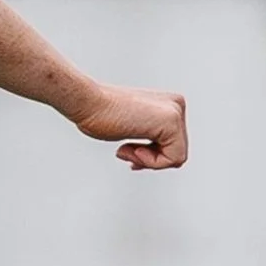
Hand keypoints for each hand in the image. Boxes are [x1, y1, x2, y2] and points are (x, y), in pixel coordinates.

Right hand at [70, 83, 187, 170]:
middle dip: (150, 159)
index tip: (130, 152)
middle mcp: (175, 105)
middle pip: (177, 150)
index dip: (151, 156)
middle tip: (125, 151)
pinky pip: (174, 158)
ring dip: (149, 161)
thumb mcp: (131, 126)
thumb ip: (147, 134)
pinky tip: (133, 149)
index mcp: (167, 104)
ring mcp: (175, 112)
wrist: (89, 103)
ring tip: (126, 149)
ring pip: (177, 156)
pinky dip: (152, 162)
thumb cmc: (99, 113)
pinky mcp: (171, 122)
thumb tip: (153, 152)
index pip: (173, 143)